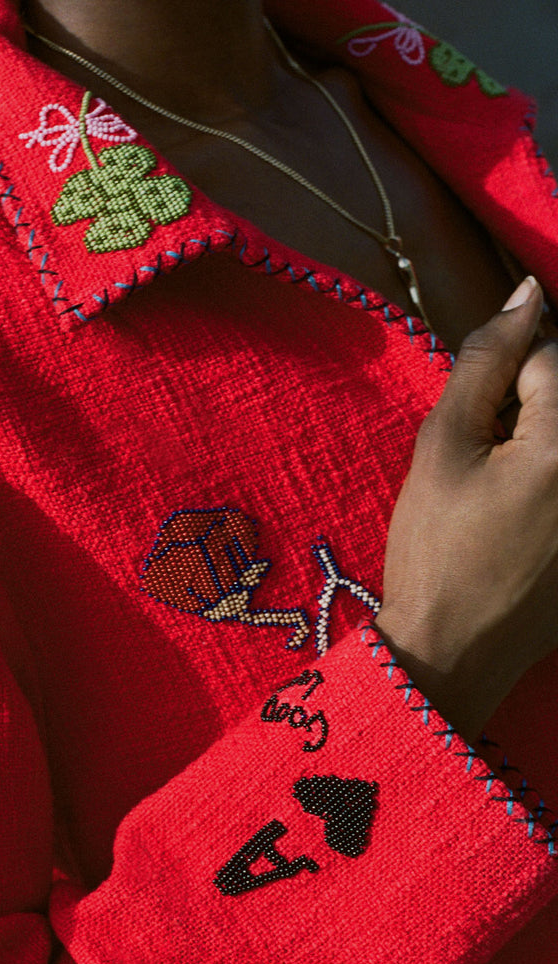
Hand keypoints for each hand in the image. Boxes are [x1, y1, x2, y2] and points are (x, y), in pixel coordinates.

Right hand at [373, 275, 557, 742]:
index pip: (548, 358)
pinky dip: (542, 488)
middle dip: (526, 414)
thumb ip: (484, 362)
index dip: (500, 383)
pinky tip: (518, 528)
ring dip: (534, 451)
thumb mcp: (441, 450)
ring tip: (502, 503)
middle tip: (486, 470)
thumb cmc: (434, 552)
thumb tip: (526, 293)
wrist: (453, 652)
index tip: (472, 434)